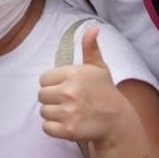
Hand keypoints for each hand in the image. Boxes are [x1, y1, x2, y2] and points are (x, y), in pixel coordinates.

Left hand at [38, 26, 131, 144]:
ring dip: (53, 113)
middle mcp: (69, 92)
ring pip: (43, 111)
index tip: (66, 87)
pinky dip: (54, 128)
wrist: (117, 121)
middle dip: (52, 99)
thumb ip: (90, 47)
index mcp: (73, 74)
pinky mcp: (68, 130)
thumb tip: (92, 27)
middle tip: (68, 101)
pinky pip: (46, 127)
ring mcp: (68, 112)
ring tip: (69, 112)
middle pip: (41, 95)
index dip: (53, 84)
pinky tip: (67, 123)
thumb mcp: (98, 67)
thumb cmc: (104, 91)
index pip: (43, 79)